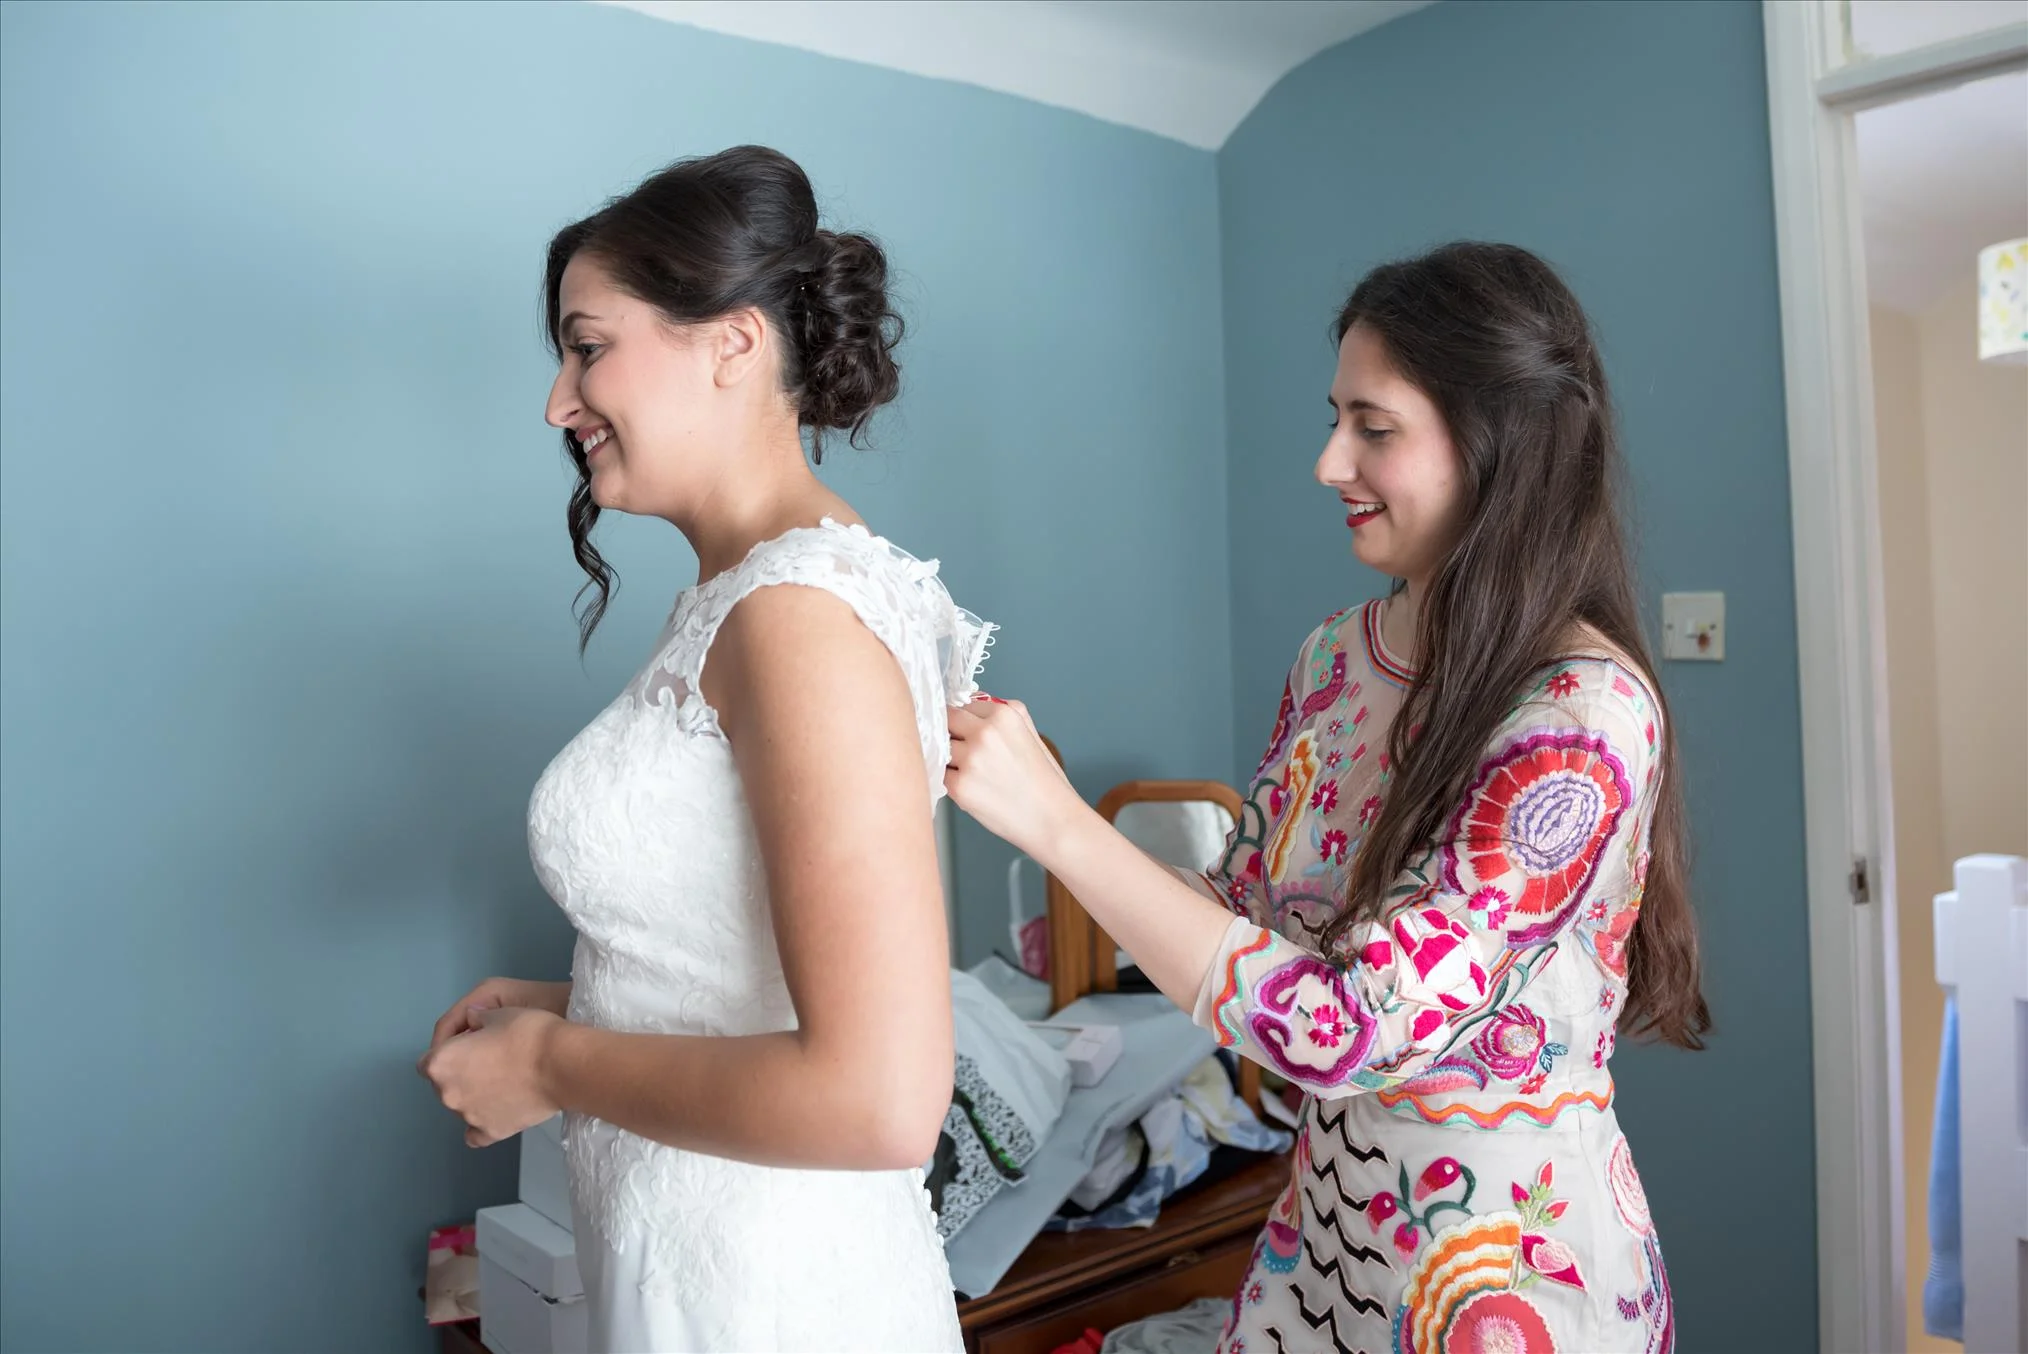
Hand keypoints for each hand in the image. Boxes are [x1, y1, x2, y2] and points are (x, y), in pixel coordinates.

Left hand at [417, 1005, 564, 1147]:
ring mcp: (469, 1117)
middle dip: (460, 1074)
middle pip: (443, 1085)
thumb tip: (473, 1022)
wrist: (561, 1064)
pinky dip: (483, 1123)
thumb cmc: (527, 1032)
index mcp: (441, 1063)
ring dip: (474, 1095)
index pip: (429, 1060)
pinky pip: (477, 1133)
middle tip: (490, 1061)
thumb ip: (476, 1019)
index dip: (449, 1050)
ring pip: (462, 1107)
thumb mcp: (498, 1013)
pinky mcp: (491, 1133)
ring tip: (504, 1083)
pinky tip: (498, 1110)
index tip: (470, 1044)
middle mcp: (447, 1093)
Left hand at [945, 696, 1091, 862]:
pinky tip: (971, 787)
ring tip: (973, 772)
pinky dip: (950, 780)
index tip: (967, 731)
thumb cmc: (1045, 781)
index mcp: (1003, 715)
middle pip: (946, 721)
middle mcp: (984, 733)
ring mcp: (970, 760)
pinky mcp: (960, 787)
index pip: (963, 704)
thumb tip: (976, 702)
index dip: (964, 720)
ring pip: (941, 748)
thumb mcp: (1031, 733)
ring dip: (950, 758)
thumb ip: (1005, 713)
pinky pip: (941, 774)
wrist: (1052, 819)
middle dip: (951, 733)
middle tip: (964, 750)